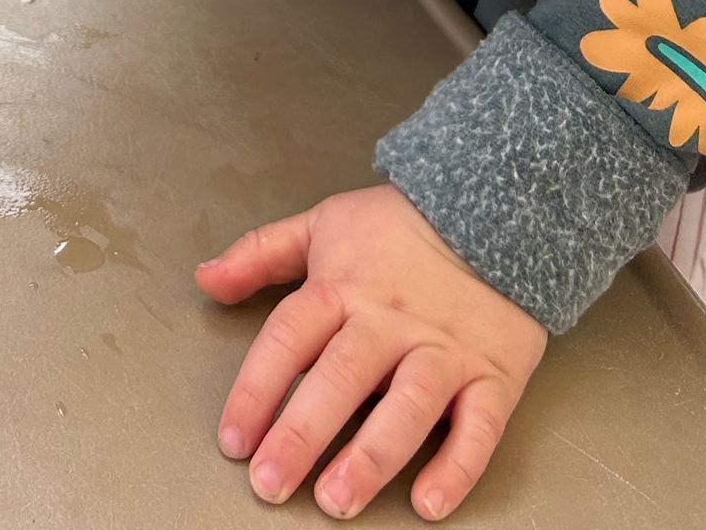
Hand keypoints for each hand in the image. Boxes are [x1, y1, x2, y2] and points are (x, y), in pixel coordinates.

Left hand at [196, 186, 545, 520]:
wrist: (498, 205)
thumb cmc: (403, 224)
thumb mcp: (324, 224)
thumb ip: (261, 254)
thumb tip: (206, 278)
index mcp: (343, 286)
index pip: (289, 339)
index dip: (256, 390)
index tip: (233, 439)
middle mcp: (390, 321)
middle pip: (341, 378)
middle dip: (302, 434)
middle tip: (271, 483)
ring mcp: (443, 350)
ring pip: (406, 408)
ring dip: (370, 457)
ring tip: (337, 499)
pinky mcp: (493, 375)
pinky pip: (478, 427)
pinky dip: (457, 468)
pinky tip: (429, 503)